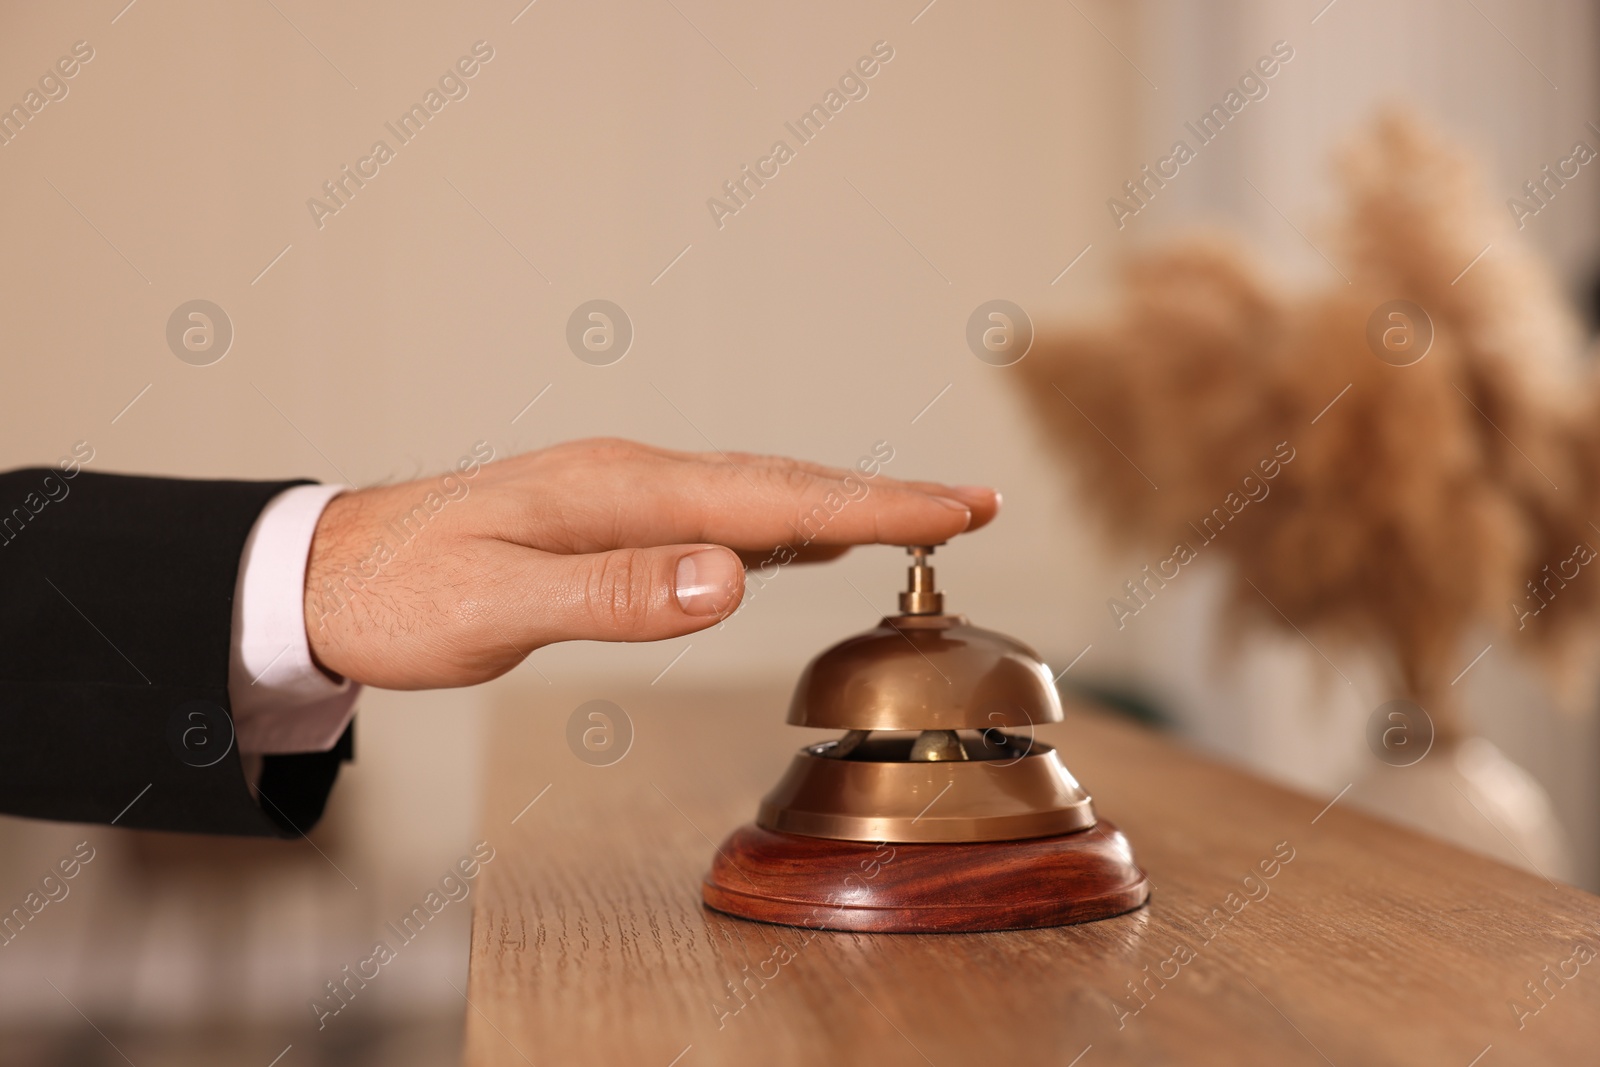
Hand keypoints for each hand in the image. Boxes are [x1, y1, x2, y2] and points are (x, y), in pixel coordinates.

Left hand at [303, 438, 999, 688]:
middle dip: (884, 498)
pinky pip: (721, 514)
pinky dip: (785, 524)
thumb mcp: (495, 608)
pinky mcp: (611, 517)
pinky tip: (805, 540)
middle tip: (976, 507)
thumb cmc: (403, 594)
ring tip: (921, 516)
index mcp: (620, 491)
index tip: (960, 508)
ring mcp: (624, 492)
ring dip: (844, 505)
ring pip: (758, 495)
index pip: (774, 499)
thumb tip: (732, 580)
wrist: (328, 571)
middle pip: (783, 485)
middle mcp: (634, 477)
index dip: (874, 506)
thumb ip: (614, 594)